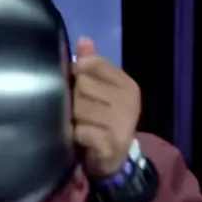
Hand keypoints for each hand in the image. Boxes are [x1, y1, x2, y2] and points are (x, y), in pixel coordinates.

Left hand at [73, 38, 140, 177]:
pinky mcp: (110, 142)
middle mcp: (128, 100)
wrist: (113, 161)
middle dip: (74, 100)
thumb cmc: (102, 122)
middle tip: (78, 113)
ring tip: (79, 125)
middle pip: (83, 85)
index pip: (91, 64)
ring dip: (72, 119)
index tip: (77, 87)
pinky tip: (80, 139)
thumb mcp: (100, 91)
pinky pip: (80, 130)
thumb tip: (84, 40)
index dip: (77, 74)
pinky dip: (75, 135)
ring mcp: (121, 122)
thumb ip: (92, 66)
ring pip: (79, 108)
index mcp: (126, 84)